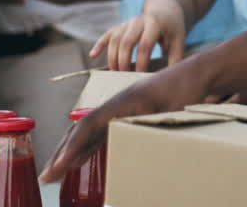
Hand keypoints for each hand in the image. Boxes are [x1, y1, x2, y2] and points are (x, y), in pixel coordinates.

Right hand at [40, 55, 216, 182]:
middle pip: (83, 127)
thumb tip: (147, 154)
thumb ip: (158, 128)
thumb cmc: (189, 89)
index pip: (91, 125)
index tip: (58, 166)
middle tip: (47, 175)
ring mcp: (122, 107)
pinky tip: (82, 159)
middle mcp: (119, 102)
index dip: (72, 147)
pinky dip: (89, 145)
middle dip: (63, 152)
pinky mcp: (128, 111)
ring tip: (56, 171)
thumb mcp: (176, 110)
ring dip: (72, 150)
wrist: (199, 71)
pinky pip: (102, 129)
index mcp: (126, 101)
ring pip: (90, 129)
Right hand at [90, 6, 186, 71]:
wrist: (165, 9)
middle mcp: (138, 21)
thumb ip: (175, 57)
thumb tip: (171, 77)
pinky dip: (99, 44)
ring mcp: (127, 22)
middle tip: (124, 76)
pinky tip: (93, 55)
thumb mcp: (179, 39)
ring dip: (112, 56)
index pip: (145, 44)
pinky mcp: (120, 26)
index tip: (140, 74)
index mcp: (154, 24)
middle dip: (123, 60)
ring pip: (115, 39)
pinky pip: (107, 34)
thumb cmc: (172, 28)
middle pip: (126, 41)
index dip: (141, 61)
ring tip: (115, 72)